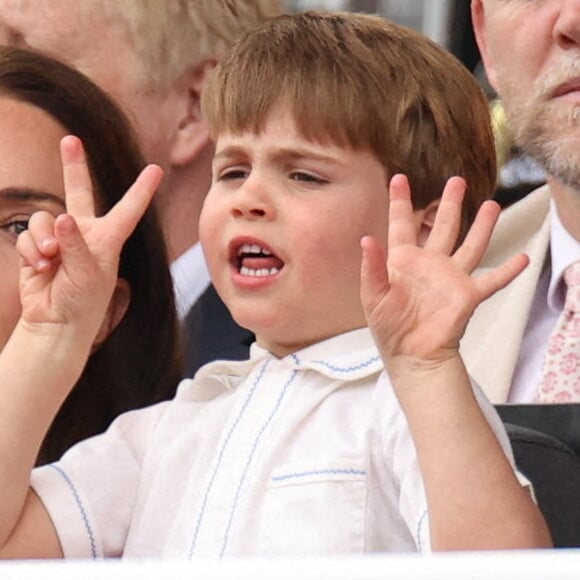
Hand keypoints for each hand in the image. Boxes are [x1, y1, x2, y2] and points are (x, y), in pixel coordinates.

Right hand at [16, 135, 161, 342]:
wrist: (56, 323)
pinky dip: (32, 250)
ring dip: (44, 240)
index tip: (157, 169)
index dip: (142, 190)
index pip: (128, 210)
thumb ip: (76, 244)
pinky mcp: (38, 247)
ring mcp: (60, 239)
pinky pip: (29, 235)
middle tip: (69, 140)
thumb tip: (61, 218)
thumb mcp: (89, 274)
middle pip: (78, 192)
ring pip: (44, 218)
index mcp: (109, 239)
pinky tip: (40, 268)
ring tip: (51, 262)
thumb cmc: (84, 303)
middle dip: (73, 166)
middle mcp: (86, 234)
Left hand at [360, 174, 527, 363]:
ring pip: (470, 245)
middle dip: (449, 203)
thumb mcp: (373, 297)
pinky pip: (492, 280)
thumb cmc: (388, 327)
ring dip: (482, 226)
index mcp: (403, 260)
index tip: (398, 178)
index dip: (400, 201)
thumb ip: (372, 268)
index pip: (401, 224)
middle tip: (457, 181)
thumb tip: (366, 239)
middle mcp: (429, 263)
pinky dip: (508, 271)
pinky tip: (523, 258)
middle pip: (443, 226)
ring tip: (493, 204)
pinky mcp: (467, 295)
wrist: (411, 355)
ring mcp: (450, 277)